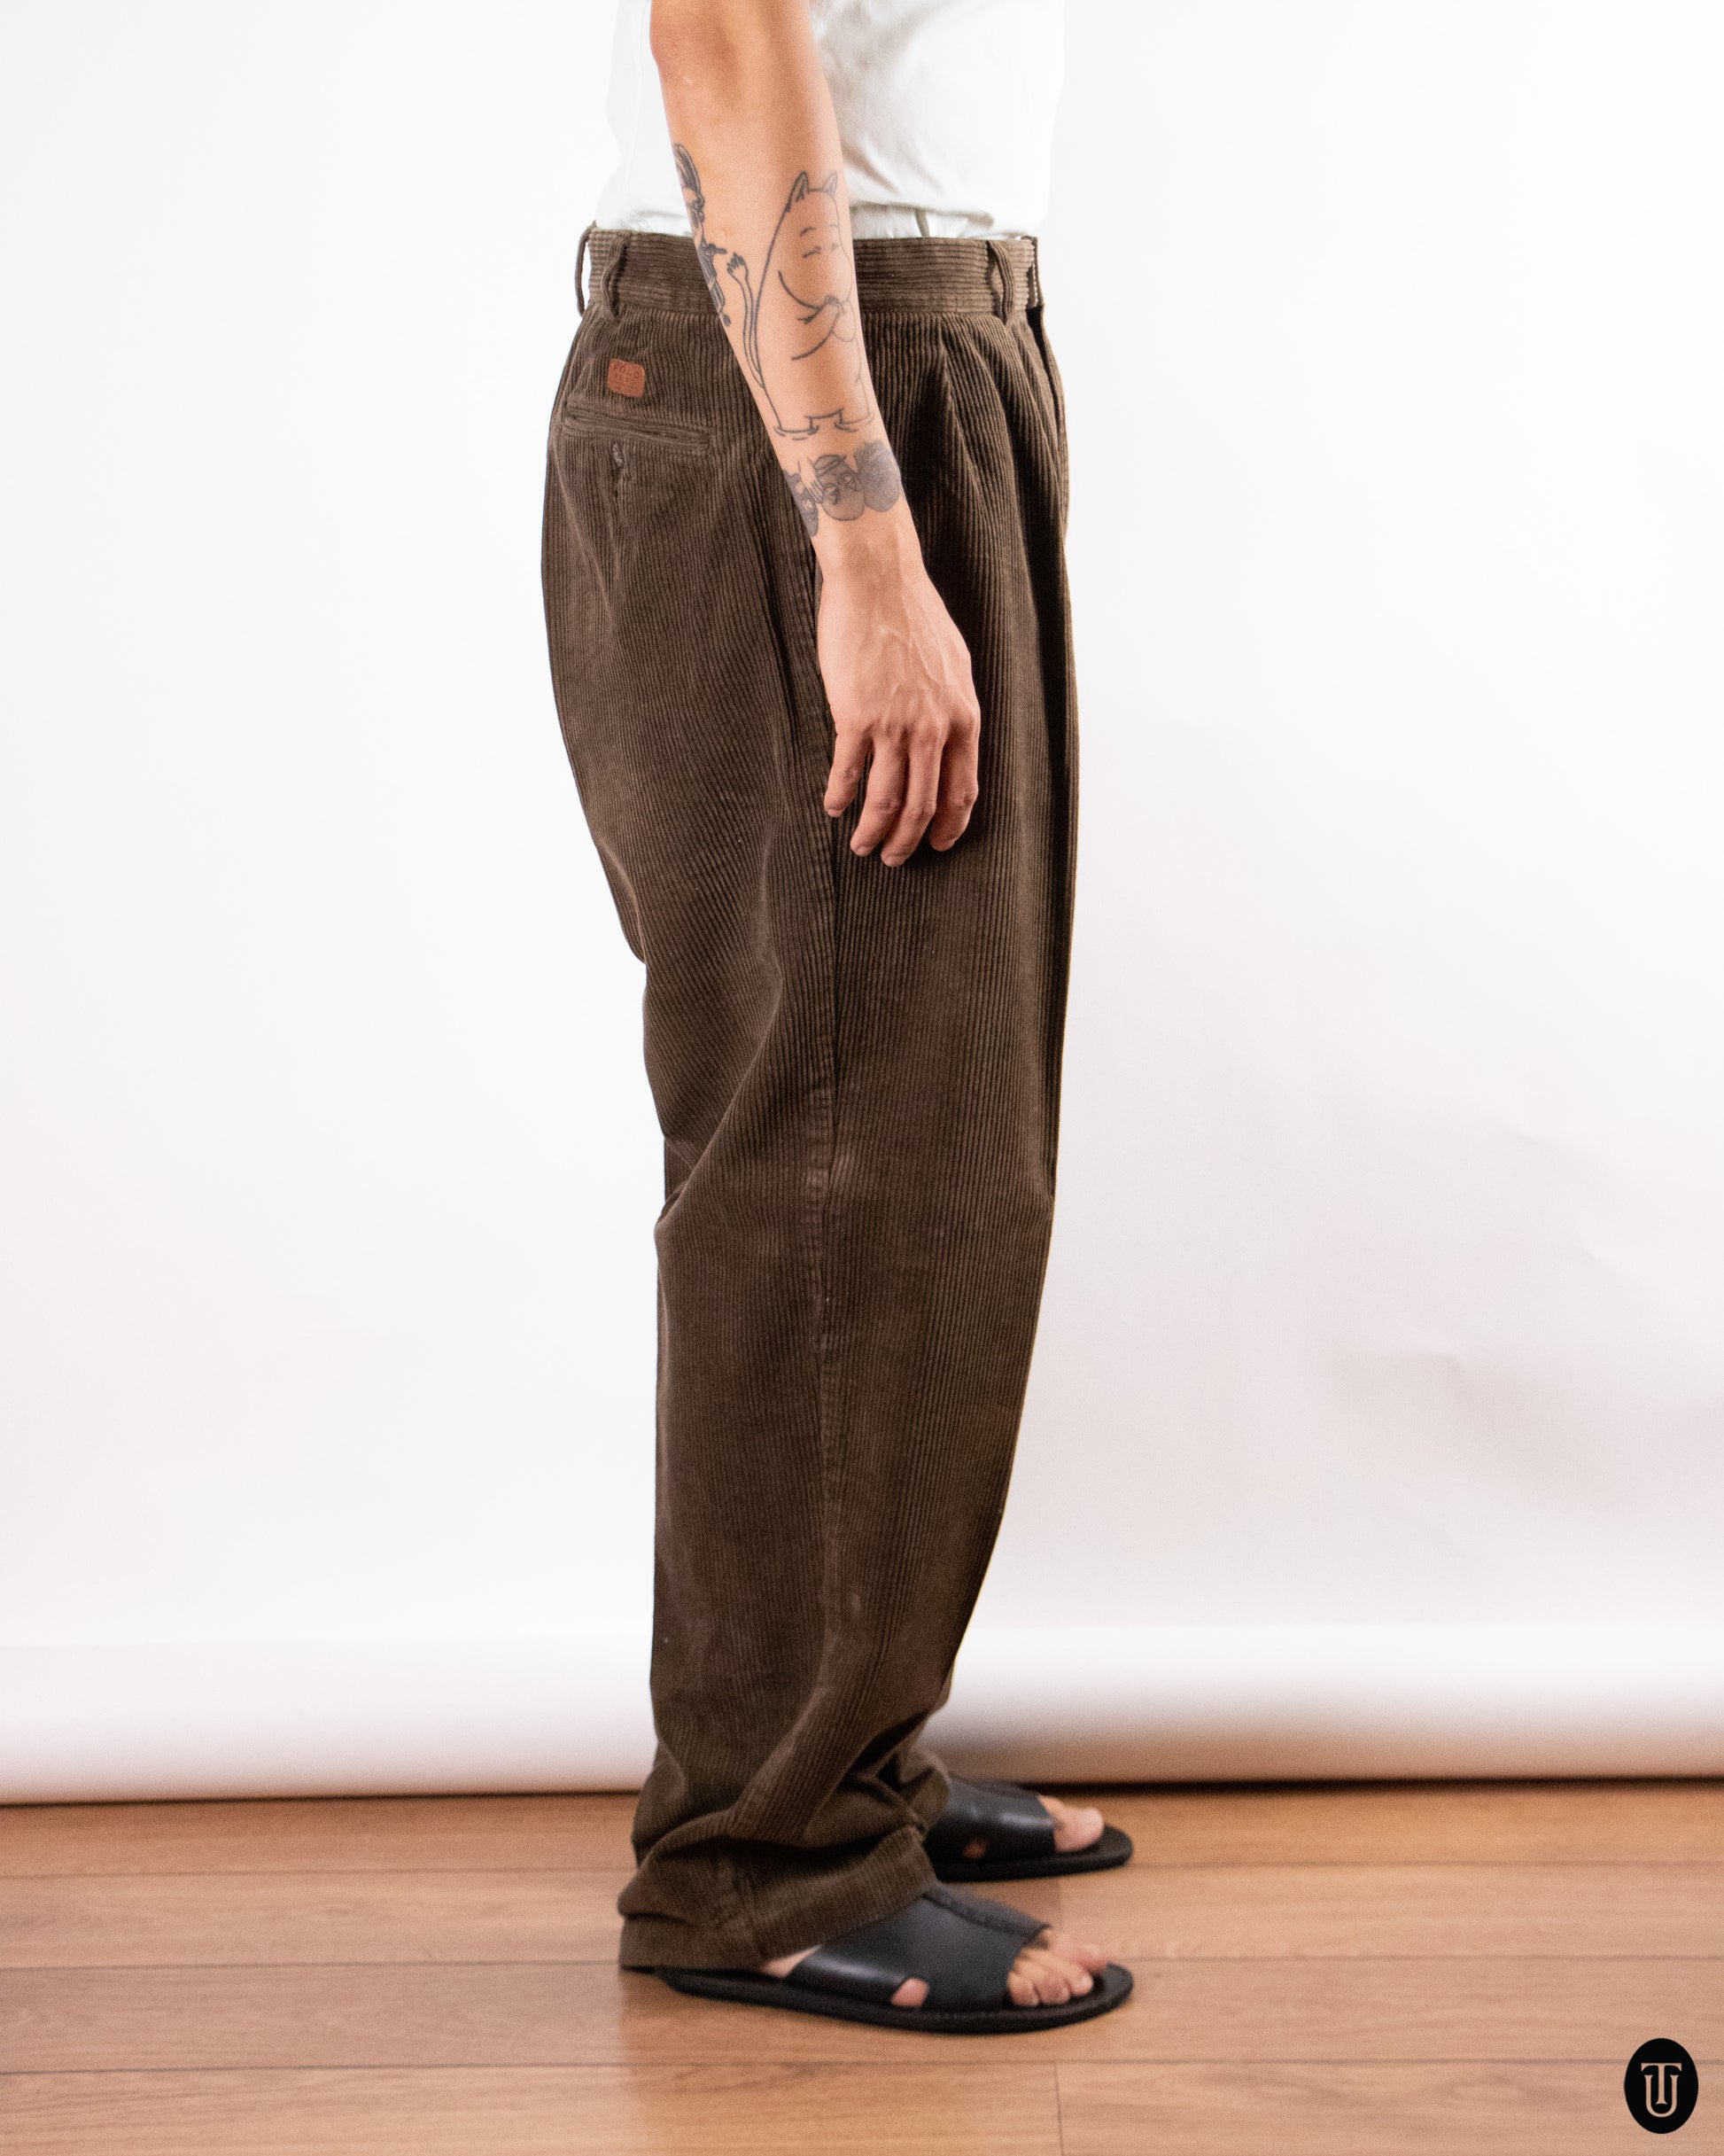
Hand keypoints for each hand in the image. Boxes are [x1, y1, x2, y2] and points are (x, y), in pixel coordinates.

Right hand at [816, 531, 981, 866]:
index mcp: (963, 717)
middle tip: (893, 859)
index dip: (949, 826)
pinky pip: (849, 772)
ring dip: (872, 832)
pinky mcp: (856, 716)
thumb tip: (949, 739)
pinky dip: (840, 796)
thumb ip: (953, 707)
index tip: (937, 844)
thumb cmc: (915, 615)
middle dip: (907, 842)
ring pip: (886, 800)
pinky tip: (833, 806)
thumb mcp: (954, 665)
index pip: (963, 791)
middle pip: (921, 806)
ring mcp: (895, 725)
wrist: (878, 580)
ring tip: (862, 846)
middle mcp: (933, 728)